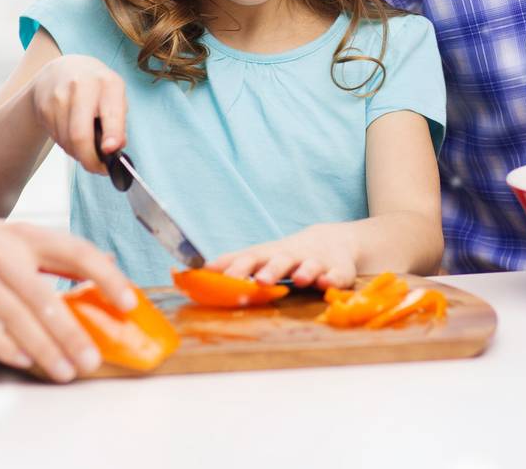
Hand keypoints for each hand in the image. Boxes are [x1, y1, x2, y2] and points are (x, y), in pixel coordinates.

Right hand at [0, 214, 134, 380]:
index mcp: (25, 235)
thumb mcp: (12, 237)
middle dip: (72, 333)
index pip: (76, 253)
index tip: (126, 302)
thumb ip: (53, 254)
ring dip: (44, 349)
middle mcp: (2, 253)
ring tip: (63, 370)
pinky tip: (24, 359)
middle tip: (91, 358)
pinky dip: (5, 345)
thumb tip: (102, 264)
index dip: (106, 278)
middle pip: (46, 298)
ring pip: (18, 318)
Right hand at [31, 54, 127, 173]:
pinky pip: (56, 139)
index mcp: (108, 83)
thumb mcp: (114, 97)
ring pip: (67, 142)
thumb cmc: (95, 87)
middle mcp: (82, 86)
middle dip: (90, 160)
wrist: (60, 70)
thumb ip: (119, 122)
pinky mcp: (43, 107)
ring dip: (78, 153)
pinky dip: (66, 145)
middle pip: (80, 135)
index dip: (112, 134)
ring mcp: (59, 96)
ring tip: (86, 146)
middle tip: (98, 169)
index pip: (110, 113)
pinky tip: (71, 134)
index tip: (110, 150)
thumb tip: (117, 148)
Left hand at [207, 224, 360, 288]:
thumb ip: (230, 265)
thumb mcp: (259, 257)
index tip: (214, 275)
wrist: (331, 241)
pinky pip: (337, 275)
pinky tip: (327, 284)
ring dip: (303, 271)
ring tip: (297, 279)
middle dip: (269, 270)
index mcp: (268, 255)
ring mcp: (315, 261)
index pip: (248, 258)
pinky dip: (332, 278)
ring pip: (309, 265)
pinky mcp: (338, 270)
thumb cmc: (285, 256)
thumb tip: (188, 273)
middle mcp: (290, 256)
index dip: (232, 267)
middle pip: (278, 260)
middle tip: (258, 281)